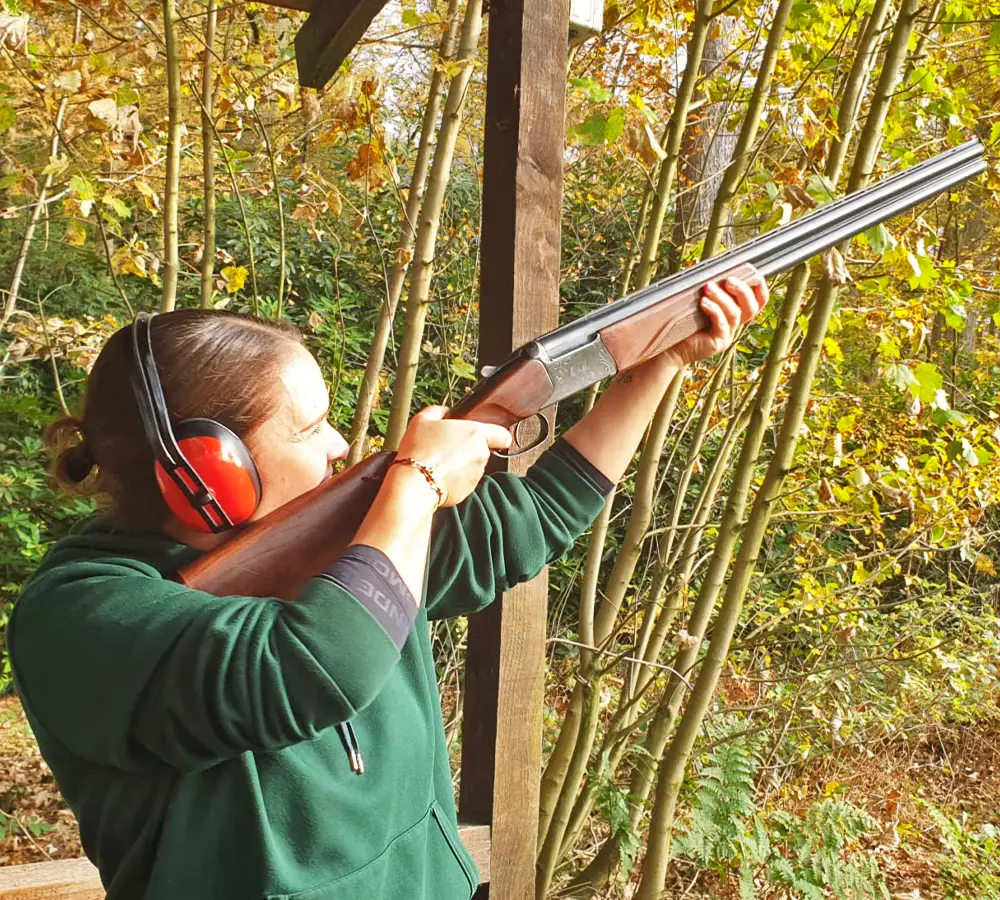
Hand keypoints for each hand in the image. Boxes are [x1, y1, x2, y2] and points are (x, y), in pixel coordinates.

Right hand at [395, 406, 511, 506]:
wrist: (415, 482)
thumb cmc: (420, 450)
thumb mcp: (423, 420)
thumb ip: (438, 411)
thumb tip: (444, 412)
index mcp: (476, 434)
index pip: (503, 436)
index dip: (498, 437)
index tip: (490, 438)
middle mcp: (481, 455)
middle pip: (481, 450)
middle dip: (467, 450)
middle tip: (445, 448)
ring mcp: (476, 475)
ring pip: (472, 467)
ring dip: (460, 465)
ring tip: (438, 463)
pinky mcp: (467, 491)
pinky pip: (463, 482)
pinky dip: (454, 479)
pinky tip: (438, 475)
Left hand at [663, 267, 769, 366]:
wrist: (671, 345)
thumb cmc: (683, 321)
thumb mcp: (701, 300)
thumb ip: (713, 289)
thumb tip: (717, 269)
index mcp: (733, 313)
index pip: (756, 303)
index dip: (760, 290)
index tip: (755, 275)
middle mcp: (734, 324)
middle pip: (751, 308)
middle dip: (742, 291)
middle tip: (728, 280)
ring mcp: (727, 334)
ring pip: (734, 313)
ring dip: (722, 297)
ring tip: (708, 288)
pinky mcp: (718, 342)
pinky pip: (721, 324)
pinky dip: (714, 310)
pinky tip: (703, 302)